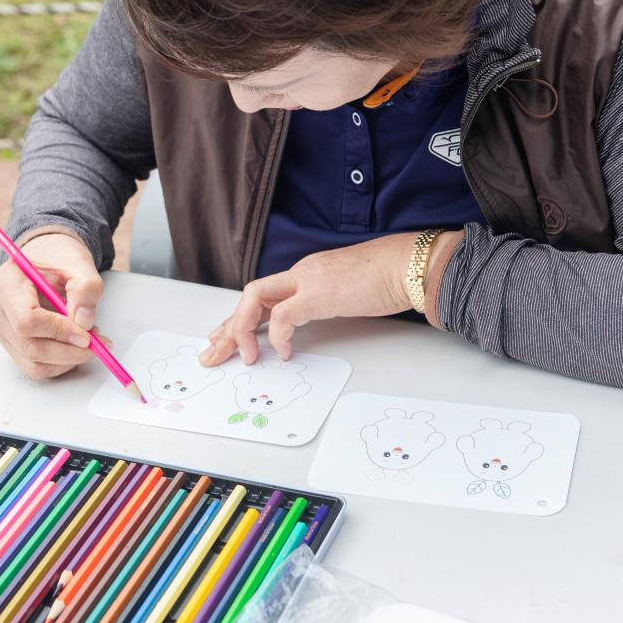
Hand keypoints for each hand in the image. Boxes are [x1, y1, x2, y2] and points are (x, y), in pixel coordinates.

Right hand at [0, 231, 107, 379]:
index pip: (27, 320)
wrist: (43, 258)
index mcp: (6, 283)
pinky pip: (34, 365)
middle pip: (29, 347)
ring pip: (32, 363)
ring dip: (66, 360)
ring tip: (89, 342)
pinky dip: (59, 363)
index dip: (59, 331)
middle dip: (68, 351)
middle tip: (97, 343)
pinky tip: (75, 346)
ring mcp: (0, 329)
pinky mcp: (10, 342)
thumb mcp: (78, 264)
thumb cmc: (56, 258)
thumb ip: (86, 289)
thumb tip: (84, 323)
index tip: (87, 334)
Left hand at [199, 231, 461, 365]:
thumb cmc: (388, 278)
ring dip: (243, 330)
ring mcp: (308, 281)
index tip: (228, 337)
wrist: (409, 265)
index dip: (242, 318)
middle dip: (229, 327)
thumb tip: (314, 324)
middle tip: (213, 352)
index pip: (264, 295)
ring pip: (255, 299)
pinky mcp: (319, 293)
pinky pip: (284, 317)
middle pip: (251, 297)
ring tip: (243, 356)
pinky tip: (283, 353)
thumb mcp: (347, 292)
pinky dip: (278, 336)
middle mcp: (301, 273)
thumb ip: (326, 303)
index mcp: (307, 273)